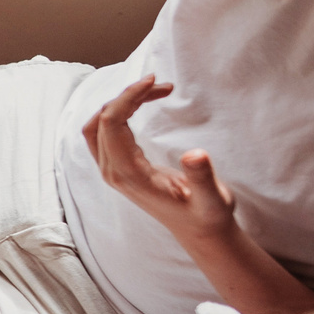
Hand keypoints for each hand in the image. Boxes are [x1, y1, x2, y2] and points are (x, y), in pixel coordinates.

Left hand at [80, 75, 237, 242]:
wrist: (199, 232)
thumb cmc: (207, 215)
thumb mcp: (213, 199)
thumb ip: (203, 178)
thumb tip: (195, 154)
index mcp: (129, 175)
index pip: (110, 124)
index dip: (127, 97)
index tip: (154, 81)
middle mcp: (113, 172)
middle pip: (102, 120)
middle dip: (128, 95)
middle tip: (162, 84)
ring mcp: (113, 170)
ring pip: (100, 125)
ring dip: (123, 102)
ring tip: (157, 90)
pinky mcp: (119, 167)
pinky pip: (106, 132)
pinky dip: (121, 112)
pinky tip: (145, 103)